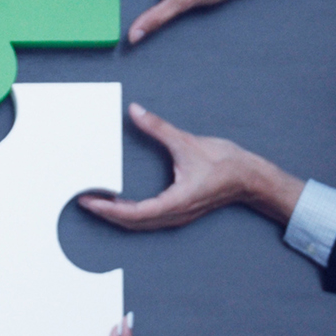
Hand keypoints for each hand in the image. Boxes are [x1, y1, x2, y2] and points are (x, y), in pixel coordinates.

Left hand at [79, 103, 304, 230]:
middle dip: (106, 213)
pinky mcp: (179, 211)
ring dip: (117, 215)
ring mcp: (176, 216)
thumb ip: (158, 127)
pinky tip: (120, 203)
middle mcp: (173, 214)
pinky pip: (149, 218)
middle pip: (132, 223)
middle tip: (83, 201)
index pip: (134, 212)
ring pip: (140, 223)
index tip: (90, 201)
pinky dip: (130, 214)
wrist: (251, 178)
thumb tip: (136, 111)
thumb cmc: (225, 164)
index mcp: (175, 202)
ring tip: (97, 203)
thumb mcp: (187, 142)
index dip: (109, 208)